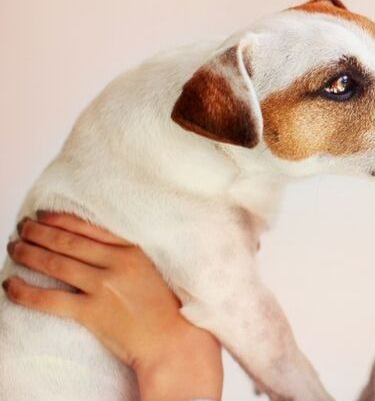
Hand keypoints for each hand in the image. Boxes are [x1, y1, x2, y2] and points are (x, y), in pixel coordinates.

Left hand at [4, 212, 222, 400]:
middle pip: (68, 243)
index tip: (44, 215)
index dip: (62, 220)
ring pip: (55, 264)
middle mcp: (117, 264)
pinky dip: (26, 291)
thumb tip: (97, 250)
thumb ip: (130, 257)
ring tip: (14, 248)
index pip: (89, 229)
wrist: (174, 342)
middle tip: (22, 228)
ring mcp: (103, 287)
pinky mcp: (92, 313)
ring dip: (29, 254)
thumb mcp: (154, 271)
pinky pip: (49, 299)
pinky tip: (11, 285)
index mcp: (134, 251)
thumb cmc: (169, 310)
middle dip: (39, 233)